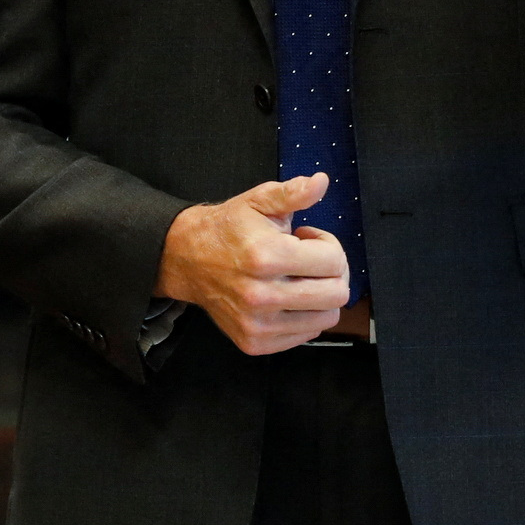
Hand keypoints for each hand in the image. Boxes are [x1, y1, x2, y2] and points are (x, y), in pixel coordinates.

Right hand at [157, 174, 351, 354]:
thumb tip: (321, 181)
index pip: (334, 261)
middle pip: (337, 295)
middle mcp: (261, 295)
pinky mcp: (253, 342)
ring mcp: (257, 324)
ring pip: (326, 319)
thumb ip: (294, 192)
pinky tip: (287, 296)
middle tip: (311, 261)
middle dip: (332, 273)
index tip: (308, 239)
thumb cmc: (229, 228)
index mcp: (266, 256)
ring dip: (320, 296)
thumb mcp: (259, 200)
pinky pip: (304, 336)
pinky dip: (304, 316)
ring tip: (297, 278)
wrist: (187, 258)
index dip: (329, 245)